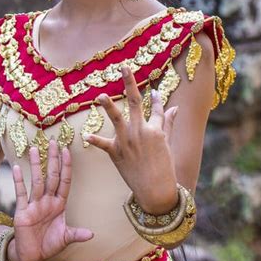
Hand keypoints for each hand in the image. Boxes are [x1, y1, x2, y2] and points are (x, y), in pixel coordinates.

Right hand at [9, 139, 92, 260]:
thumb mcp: (65, 238)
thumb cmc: (48, 244)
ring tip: (34, 149)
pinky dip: (18, 181)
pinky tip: (16, 167)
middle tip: (53, 142)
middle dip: (53, 160)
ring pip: (36, 181)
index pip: (64, 181)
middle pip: (51, 176)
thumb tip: (92, 234)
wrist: (30, 255)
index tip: (67, 151)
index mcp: (59, 204)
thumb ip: (76, 234)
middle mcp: (47, 200)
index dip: (66, 167)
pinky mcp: (22, 212)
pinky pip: (20, 193)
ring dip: (35, 165)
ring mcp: (34, 205)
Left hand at [85, 66, 178, 213]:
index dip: (156, 98)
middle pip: (135, 102)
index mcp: (156, 130)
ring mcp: (128, 141)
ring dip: (108, 106)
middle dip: (129, 83)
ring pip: (117, 118)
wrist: (156, 192)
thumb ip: (168, 124)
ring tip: (100, 95)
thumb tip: (174, 107)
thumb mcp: (168, 145)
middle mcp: (141, 131)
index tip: (153, 90)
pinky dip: (95, 139)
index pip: (157, 108)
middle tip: (124, 68)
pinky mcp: (116, 153)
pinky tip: (85, 135)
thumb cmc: (164, 169)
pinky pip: (103, 144)